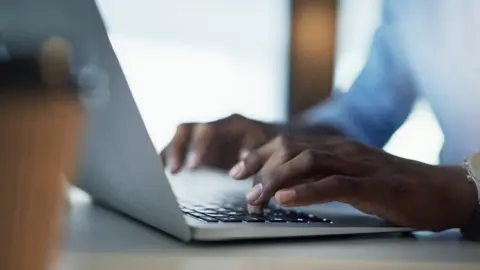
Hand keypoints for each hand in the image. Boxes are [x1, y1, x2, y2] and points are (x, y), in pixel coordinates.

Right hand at [161, 114, 274, 172]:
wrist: (272, 142)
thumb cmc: (270, 147)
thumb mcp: (268, 149)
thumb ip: (255, 156)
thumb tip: (240, 163)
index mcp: (231, 124)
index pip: (209, 130)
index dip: (199, 146)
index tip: (193, 165)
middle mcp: (213, 127)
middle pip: (187, 130)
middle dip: (178, 149)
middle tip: (175, 170)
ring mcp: (203, 137)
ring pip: (179, 138)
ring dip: (170, 155)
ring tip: (164, 174)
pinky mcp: (197, 149)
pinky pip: (178, 149)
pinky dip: (167, 159)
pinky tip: (160, 173)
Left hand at [231, 135, 477, 230]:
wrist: (439, 190)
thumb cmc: (390, 187)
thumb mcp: (349, 178)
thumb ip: (320, 177)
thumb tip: (286, 188)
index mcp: (334, 147)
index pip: (287, 143)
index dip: (258, 154)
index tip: (236, 170)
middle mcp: (342, 150)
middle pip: (290, 148)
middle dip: (259, 165)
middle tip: (238, 184)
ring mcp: (357, 164)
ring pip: (307, 163)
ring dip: (276, 180)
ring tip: (255, 197)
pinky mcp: (373, 184)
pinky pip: (334, 184)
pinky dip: (307, 192)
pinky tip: (286, 200)